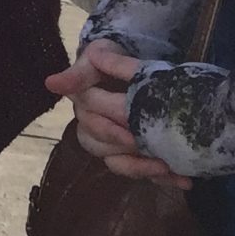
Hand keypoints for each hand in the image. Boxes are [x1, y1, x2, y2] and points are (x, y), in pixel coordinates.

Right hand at [46, 43, 188, 188]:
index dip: (109, 130)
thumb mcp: (98, 56)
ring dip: (143, 169)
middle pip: (103, 150)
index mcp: (86, 107)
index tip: (131, 131)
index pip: (91, 125)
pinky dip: (164, 178)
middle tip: (154, 152)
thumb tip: (50, 84)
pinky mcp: (135, 152)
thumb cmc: (113, 55)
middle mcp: (96, 128)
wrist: (132, 55)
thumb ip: (80, 72)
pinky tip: (184, 181)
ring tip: (168, 169)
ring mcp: (116, 143)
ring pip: (119, 165)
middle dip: (128, 153)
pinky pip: (144, 172)